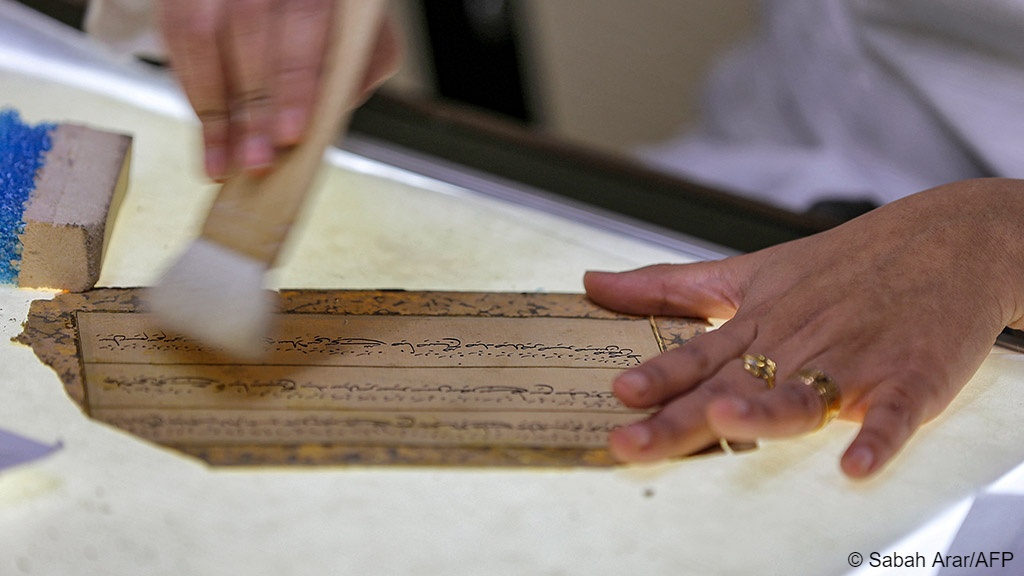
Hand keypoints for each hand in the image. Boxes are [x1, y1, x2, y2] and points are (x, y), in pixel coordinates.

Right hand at [157, 0, 400, 180]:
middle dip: (251, 109)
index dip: (295, 82)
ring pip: (199, 37)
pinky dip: (190, 93)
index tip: (290, 134)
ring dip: (212, 111)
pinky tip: (207, 133)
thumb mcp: (363, 26)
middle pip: (247, 33)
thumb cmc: (327, 7)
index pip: (304, 22)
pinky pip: (175, 40)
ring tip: (222, 163)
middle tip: (255, 162)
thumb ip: (363, 61)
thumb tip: (336, 111)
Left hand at [585, 178, 1023, 477]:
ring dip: (764, 412)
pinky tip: (856, 464)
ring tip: (723, 420)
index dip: (659, 376)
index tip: (619, 394)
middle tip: (632, 441)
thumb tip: (592, 284)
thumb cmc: (843, 264)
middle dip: (680, 415)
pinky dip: (878, 437)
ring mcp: (853, 361)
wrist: (948, 241)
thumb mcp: (751, 271)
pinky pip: (894, 414)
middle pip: (733, 386)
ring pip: (803, 394)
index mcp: (761, 324)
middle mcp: (798, 345)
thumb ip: (671, 287)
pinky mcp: (910, 377)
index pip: (699, 355)